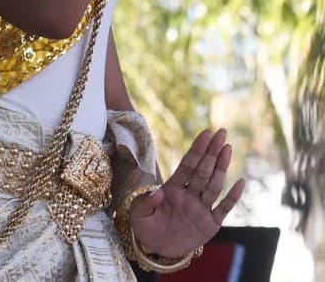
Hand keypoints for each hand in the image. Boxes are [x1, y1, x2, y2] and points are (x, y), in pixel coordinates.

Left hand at [130, 128, 244, 258]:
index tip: (205, 133)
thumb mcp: (139, 214)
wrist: (159, 248)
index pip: (187, 165)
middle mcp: (189, 194)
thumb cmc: (147, 227)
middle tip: (221, 132)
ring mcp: (201, 207)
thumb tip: (158, 192)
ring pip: (214, 185)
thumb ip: (146, 201)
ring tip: (228, 148)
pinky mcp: (211, 223)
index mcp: (173, 188)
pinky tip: (241, 183)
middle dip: (212, 151)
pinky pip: (224, 208)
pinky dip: (232, 196)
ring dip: (221, 167)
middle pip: (203, 170)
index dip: (196, 150)